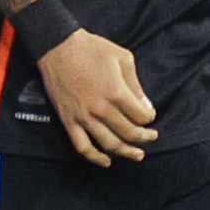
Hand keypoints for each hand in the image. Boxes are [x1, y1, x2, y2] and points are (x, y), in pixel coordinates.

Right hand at [36, 28, 155, 164]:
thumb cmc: (92, 49)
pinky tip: (107, 162)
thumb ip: (136, 84)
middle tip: (151, 138)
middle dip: (144, 137)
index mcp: (116, 92)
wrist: (57, 47)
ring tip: (138, 155)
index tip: (150, 115)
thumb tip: (146, 106)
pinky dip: (95, 158)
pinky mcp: (68, 121)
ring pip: (109, 144)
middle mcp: (101, 109)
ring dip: (126, 152)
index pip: (141, 116)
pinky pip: (82, 146)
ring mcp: (83, 117)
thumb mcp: (123, 58)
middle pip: (128, 133)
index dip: (149, 118)